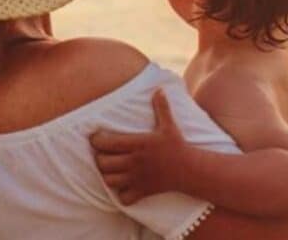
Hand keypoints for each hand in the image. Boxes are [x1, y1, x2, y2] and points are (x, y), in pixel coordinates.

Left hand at [89, 88, 191, 204]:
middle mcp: (134, 161)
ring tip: (110, 168)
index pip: (106, 143)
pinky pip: (123, 198)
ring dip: (106, 175)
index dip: (97, 140)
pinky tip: (123, 186)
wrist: (190, 169)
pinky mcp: (142, 191)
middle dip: (98, 158)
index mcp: (138, 143)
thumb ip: (161, 107)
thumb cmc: (177, 146)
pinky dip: (120, 194)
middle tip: (103, 154)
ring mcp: (137, 178)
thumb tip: (158, 89)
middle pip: (103, 163)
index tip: (98, 138)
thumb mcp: (169, 125)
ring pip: (109, 181)